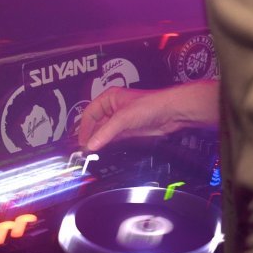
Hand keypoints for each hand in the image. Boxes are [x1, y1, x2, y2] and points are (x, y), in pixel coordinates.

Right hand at [76, 81, 219, 151]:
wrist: (171, 113)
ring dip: (99, 142)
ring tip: (90, 154)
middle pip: (96, 124)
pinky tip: (103, 152)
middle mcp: (113, 108)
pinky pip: (113, 138)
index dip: (84, 128)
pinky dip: (108, 144)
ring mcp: (121, 120)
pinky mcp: (128, 130)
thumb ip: (106, 133)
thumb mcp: (123, 118)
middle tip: (84, 151)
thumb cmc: (149, 106)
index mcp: (108, 98)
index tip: (81, 143)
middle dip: (90, 136)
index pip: (89, 114)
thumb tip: (90, 146)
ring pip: (104, 132)